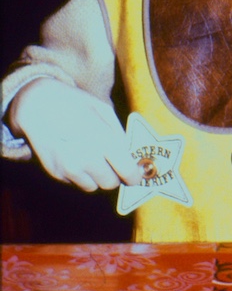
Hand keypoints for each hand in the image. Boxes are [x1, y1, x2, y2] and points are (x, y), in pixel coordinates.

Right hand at [8, 79, 141, 191]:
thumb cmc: (74, 103)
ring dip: (97, 176)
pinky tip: (75, 155)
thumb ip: (119, 133)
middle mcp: (84, 156)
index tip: (135, 176)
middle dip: (115, 175)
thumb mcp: (102, 109)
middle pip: (110, 183)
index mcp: (100, 138)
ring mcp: (68, 167)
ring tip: (92, 156)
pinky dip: (80, 174)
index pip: (125, 170)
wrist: (37, 105)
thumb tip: (130, 155)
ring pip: (93, 187)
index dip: (133, 176)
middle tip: (114, 164)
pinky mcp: (55, 172)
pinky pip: (76, 182)